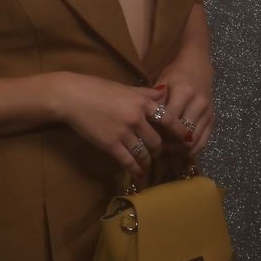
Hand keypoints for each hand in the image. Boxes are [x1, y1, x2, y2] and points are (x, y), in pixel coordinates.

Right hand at [49, 72, 170, 183]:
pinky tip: (137, 173)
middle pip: (157, 141)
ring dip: (147, 161)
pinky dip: (135, 169)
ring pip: (144, 153)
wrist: (73, 97)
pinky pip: (128, 161)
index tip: (187, 139)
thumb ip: (145, 93)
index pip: (169, 119)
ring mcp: (124, 133)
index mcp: (142, 102)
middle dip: (159, 150)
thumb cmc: (97, 89)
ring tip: (147, 164)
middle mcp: (137, 118)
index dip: (180, 131)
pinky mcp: (111, 145)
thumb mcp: (125, 88)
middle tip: (158, 154)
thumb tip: (163, 92)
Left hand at [150, 56, 213, 174]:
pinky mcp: (212, 120)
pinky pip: (203, 142)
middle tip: (156, 148)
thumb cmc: (176, 74)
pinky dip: (191, 150)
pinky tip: (179, 151)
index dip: (159, 132)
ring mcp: (208, 113)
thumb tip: (146, 125)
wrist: (198, 67)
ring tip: (166, 151)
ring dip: (179, 150)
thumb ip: (156, 103)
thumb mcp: (162, 83)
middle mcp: (199, 104)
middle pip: (183, 134)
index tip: (148, 138)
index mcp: (185, 92)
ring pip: (193, 142)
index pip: (170, 120)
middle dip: (169, 145)